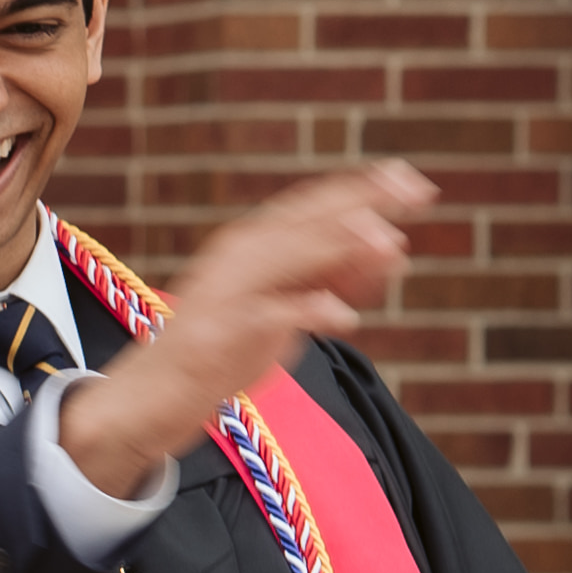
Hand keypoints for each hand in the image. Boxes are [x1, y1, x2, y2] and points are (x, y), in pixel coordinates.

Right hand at [58, 162, 437, 497]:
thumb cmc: (225, 347)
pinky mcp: (218, 333)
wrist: (156, 393)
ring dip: (340, 247)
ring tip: (391, 242)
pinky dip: (306, 311)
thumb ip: (333, 276)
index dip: (361, 188)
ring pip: (287, 257)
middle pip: (303, 220)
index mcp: (250, 243)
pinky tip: (344, 315)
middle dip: (360, 202)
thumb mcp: (287, 305)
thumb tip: (398, 247)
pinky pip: (268, 316)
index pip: (311, 204)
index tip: (412, 179)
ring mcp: (225, 291)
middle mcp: (237, 255)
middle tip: (415, 190)